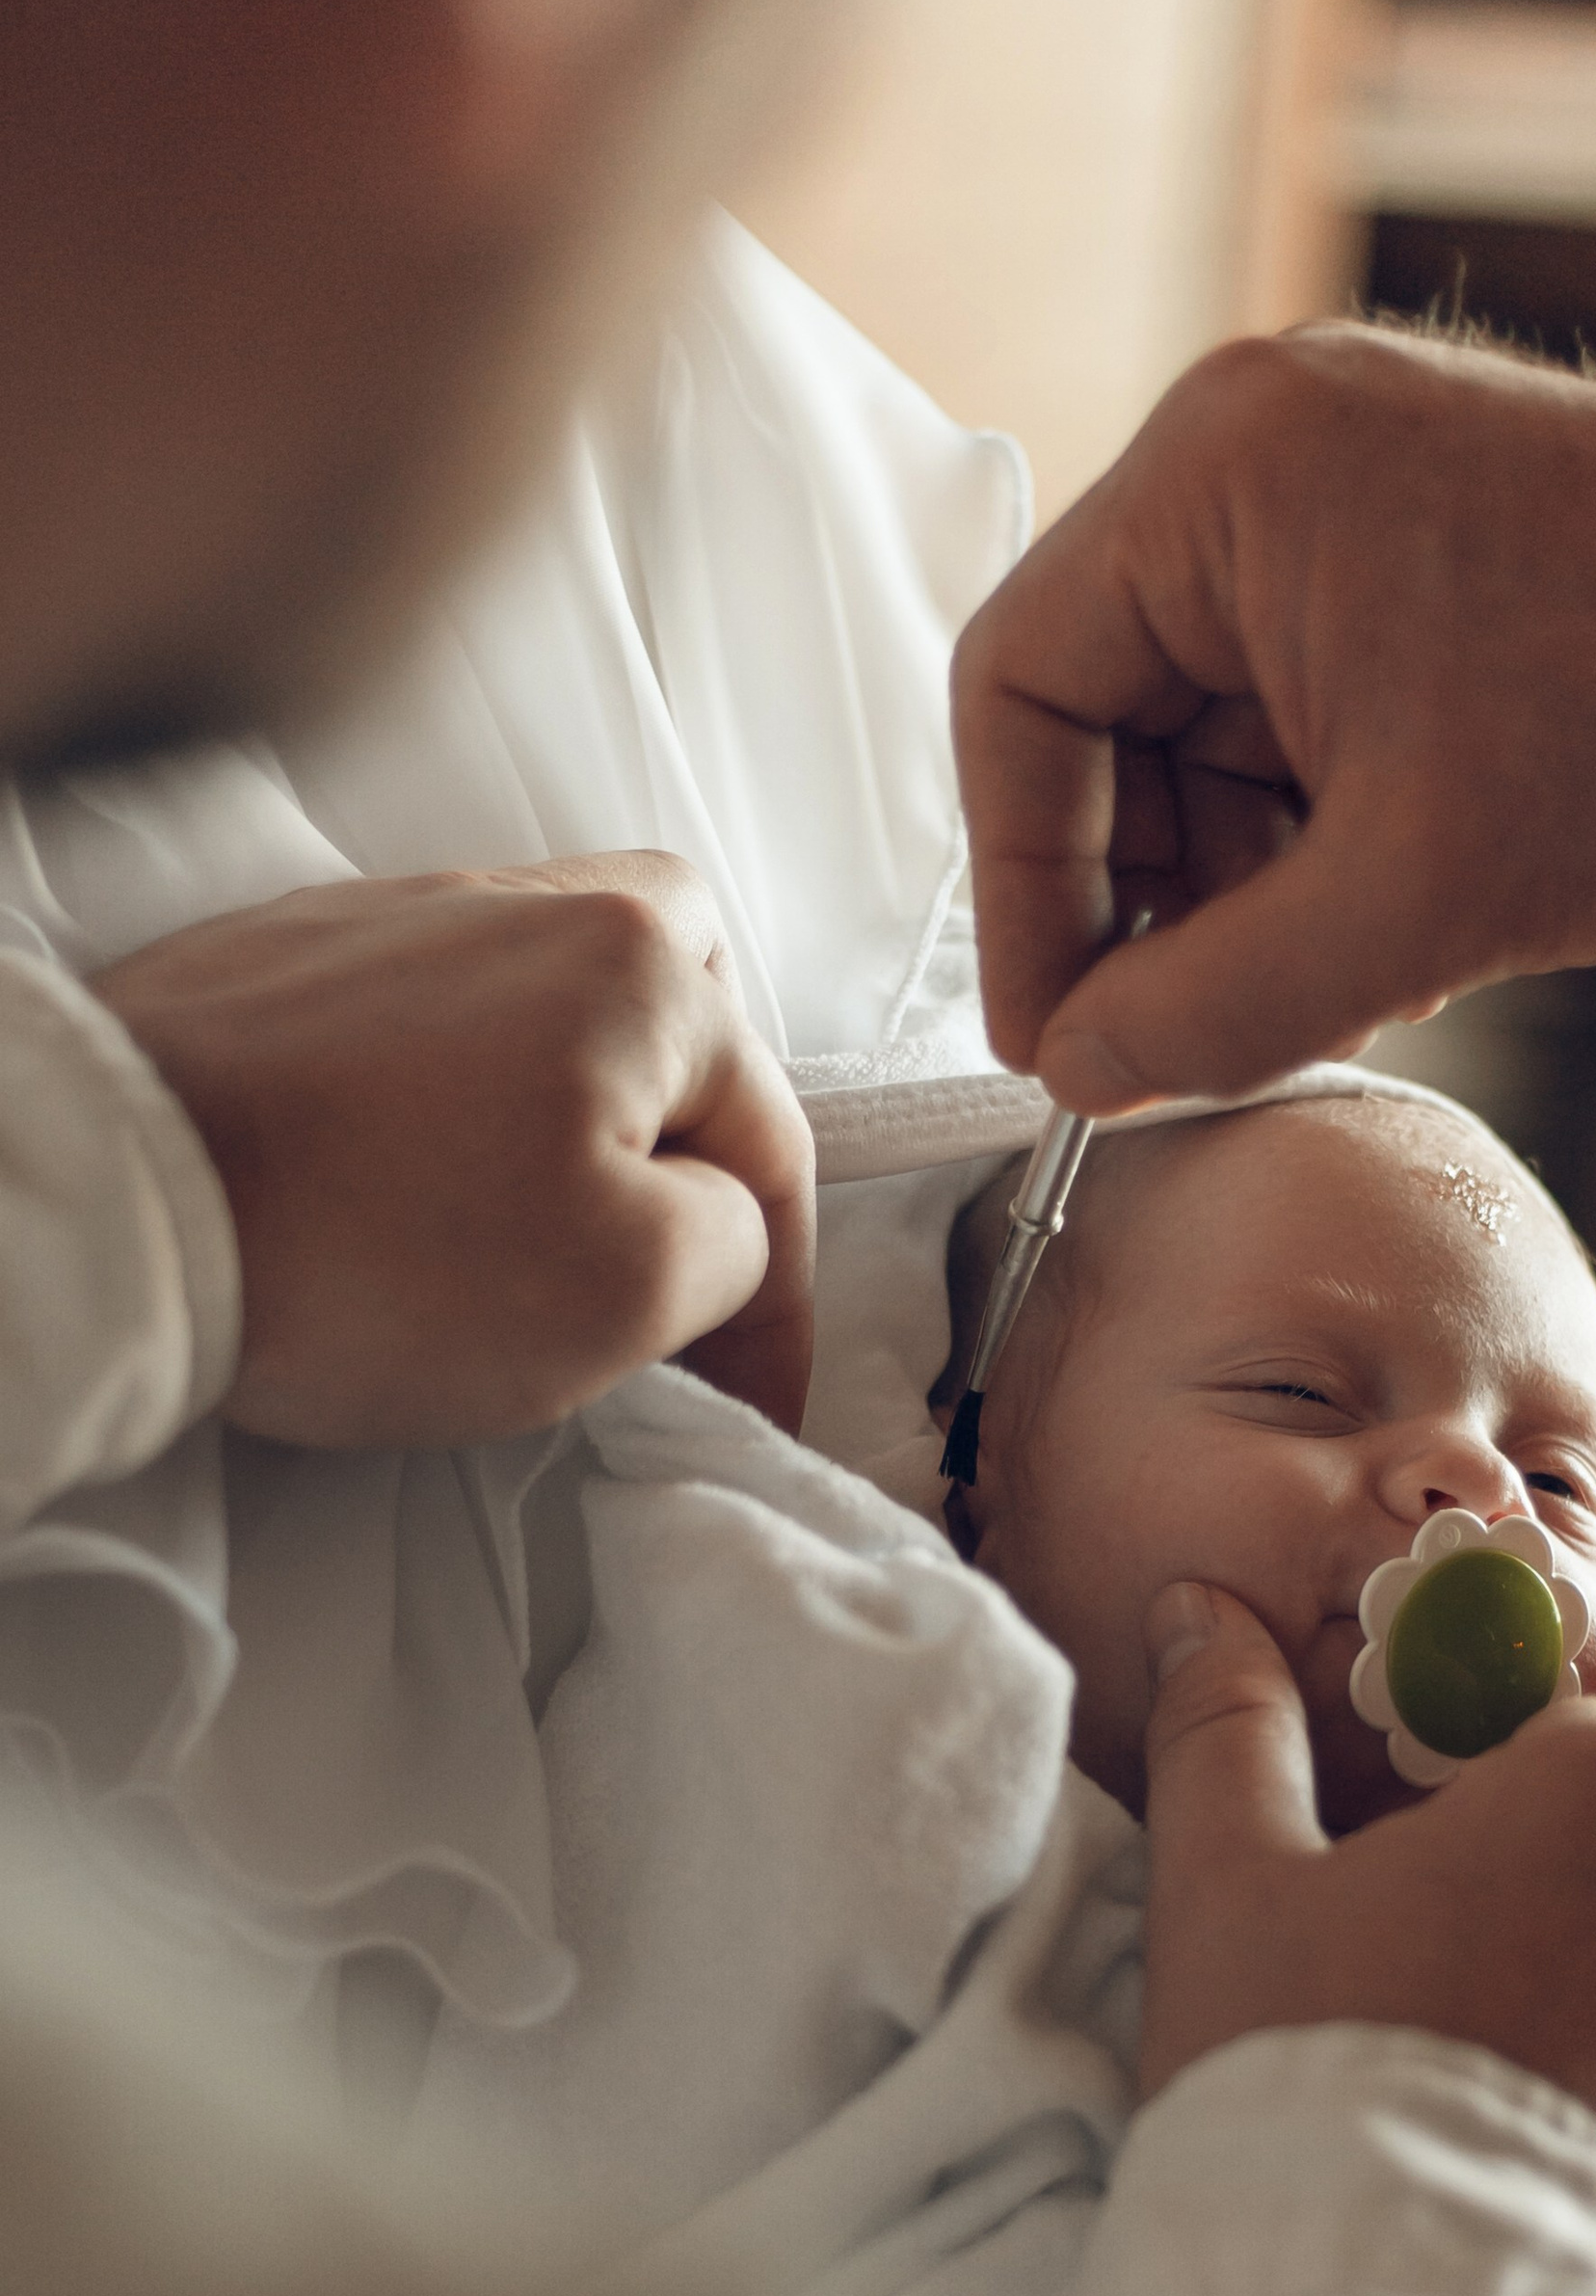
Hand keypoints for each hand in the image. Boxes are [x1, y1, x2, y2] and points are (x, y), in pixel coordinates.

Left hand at [95, 851, 815, 1445]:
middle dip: (701, 1119)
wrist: (118, 1203)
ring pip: (550, 995)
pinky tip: (407, 1182)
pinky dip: (450, 1092)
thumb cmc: (355, 1243)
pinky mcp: (290, 960)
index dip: (777, 1298)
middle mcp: (525, 908)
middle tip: (670, 1236)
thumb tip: (718, 1229)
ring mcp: (398, 920)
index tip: (748, 1387)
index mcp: (640, 966)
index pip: (770, 1138)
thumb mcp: (626, 1292)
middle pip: (682, 1000)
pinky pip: (423, 1013)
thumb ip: (729, 1249)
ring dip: (576, 1097)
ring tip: (535, 1212)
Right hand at [953, 322, 1595, 1109]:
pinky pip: (1298, 703)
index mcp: (1220, 478)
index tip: (1062, 1029)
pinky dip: (1316, 829)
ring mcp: (1344, 484)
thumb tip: (1091, 1071)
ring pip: (1208, 727)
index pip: (1018, 695)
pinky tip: (1385, 929)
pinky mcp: (1416, 537)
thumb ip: (1217, 1004)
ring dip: (1244, 879)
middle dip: (1154, 894)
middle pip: (1109, 715)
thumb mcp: (1411, 902)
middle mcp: (1261, 450)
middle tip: (1195, 1036)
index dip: (1024, 891)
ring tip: (1329, 989)